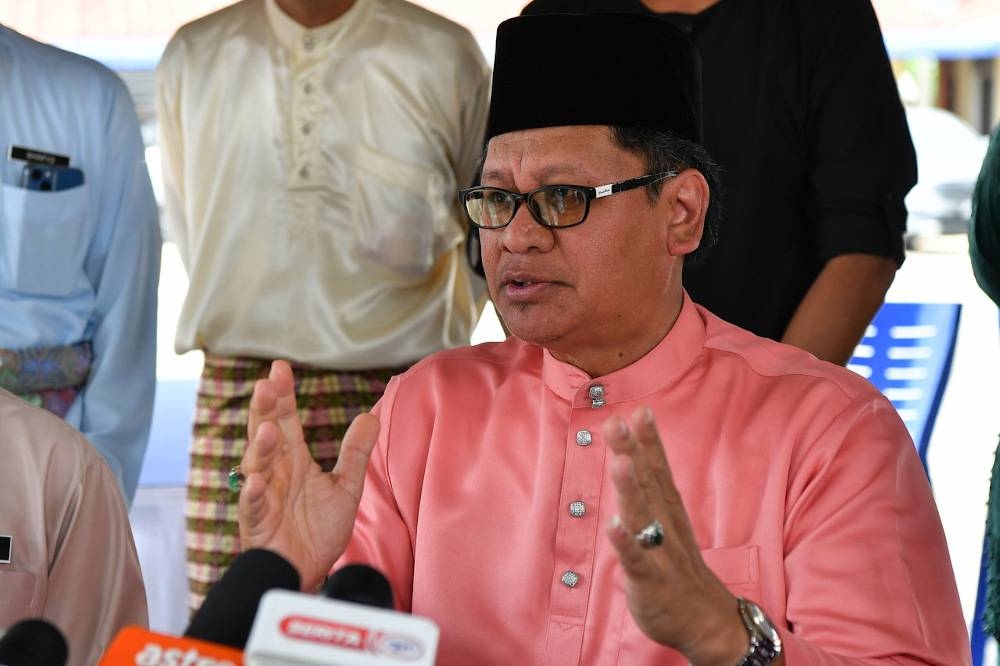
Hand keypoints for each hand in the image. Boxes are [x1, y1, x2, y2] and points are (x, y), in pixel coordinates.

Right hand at [238, 360, 378, 590]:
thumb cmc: (319, 530)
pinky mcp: (257, 523)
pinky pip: (252, 506)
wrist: (309, 572)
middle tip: (267, 385)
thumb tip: (371, 416)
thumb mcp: (345, 486)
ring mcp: (263, 496)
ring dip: (260, 448)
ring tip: (269, 430)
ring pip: (256, 466)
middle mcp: (275, 471)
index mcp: (294, 459)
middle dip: (264, 410)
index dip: (282, 394)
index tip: (279, 367)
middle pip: (265, 433)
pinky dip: (252, 494)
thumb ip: (355, 453)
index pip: (285, 419)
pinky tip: (256, 481)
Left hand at [603, 407, 747, 665]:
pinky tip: (613, 526)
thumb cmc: (679, 569)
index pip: (659, 470)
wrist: (707, 622)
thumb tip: (632, 454)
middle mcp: (666, 527)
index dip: (649, 441)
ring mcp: (659, 553)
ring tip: (620, 461)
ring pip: (643, 517)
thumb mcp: (667, 525)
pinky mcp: (649, 581)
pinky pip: (636, 561)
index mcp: (669, 512)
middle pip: (648, 485)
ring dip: (631, 490)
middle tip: (618, 422)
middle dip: (633, 453)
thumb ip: (649, 492)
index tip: (640, 410)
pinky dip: (625, 544)